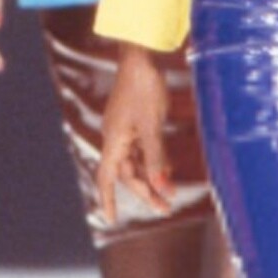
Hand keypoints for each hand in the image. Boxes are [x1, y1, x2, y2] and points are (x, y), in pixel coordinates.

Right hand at [96, 44, 174, 222]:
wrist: (141, 57)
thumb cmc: (143, 88)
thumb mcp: (152, 126)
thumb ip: (156, 158)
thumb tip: (162, 186)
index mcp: (114, 141)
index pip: (107, 178)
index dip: (108, 199)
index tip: (112, 219)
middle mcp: (116, 138)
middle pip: (127, 173)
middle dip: (145, 192)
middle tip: (165, 208)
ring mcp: (126, 130)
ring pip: (137, 162)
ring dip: (152, 178)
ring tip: (170, 194)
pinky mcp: (136, 122)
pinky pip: (143, 149)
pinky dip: (154, 161)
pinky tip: (168, 170)